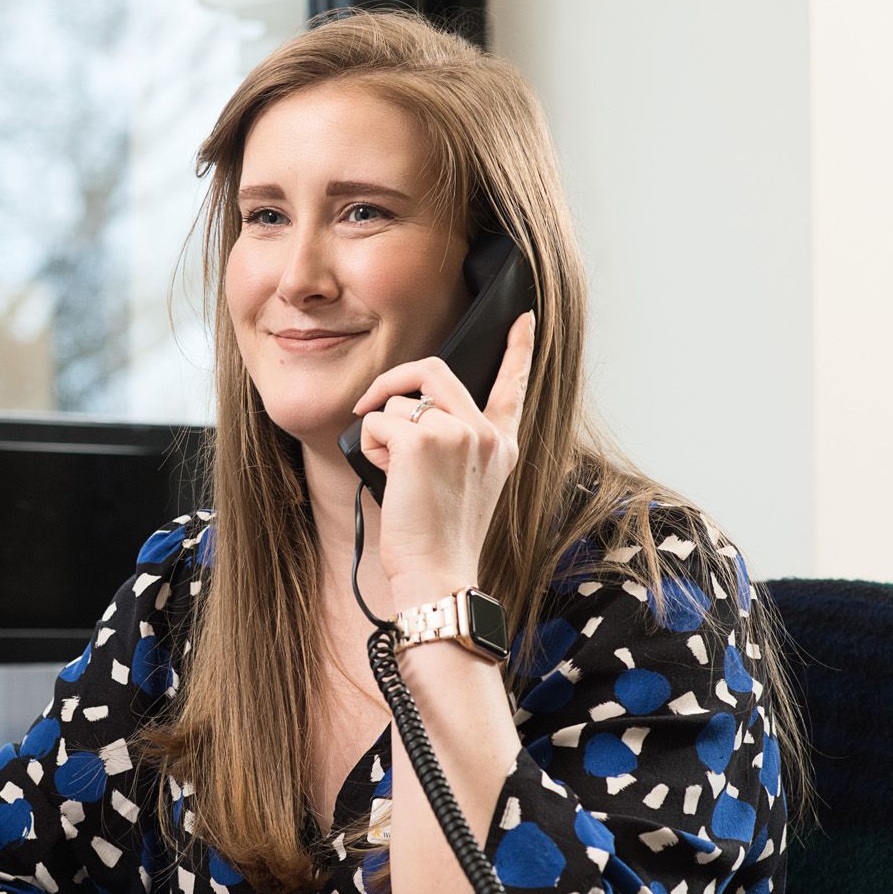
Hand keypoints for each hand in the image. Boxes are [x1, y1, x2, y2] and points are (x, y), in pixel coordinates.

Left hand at [351, 311, 534, 606]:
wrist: (439, 575)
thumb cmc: (440, 539)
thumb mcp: (464, 485)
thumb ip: (453, 444)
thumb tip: (409, 413)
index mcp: (501, 445)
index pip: (513, 385)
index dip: (518, 348)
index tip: (524, 318)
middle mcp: (485, 432)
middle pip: (433, 370)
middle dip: (392, 381)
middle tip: (368, 405)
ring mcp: (457, 432)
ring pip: (398, 401)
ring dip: (381, 431)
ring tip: (395, 474)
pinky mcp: (422, 440)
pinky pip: (377, 421)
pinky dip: (370, 445)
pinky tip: (388, 478)